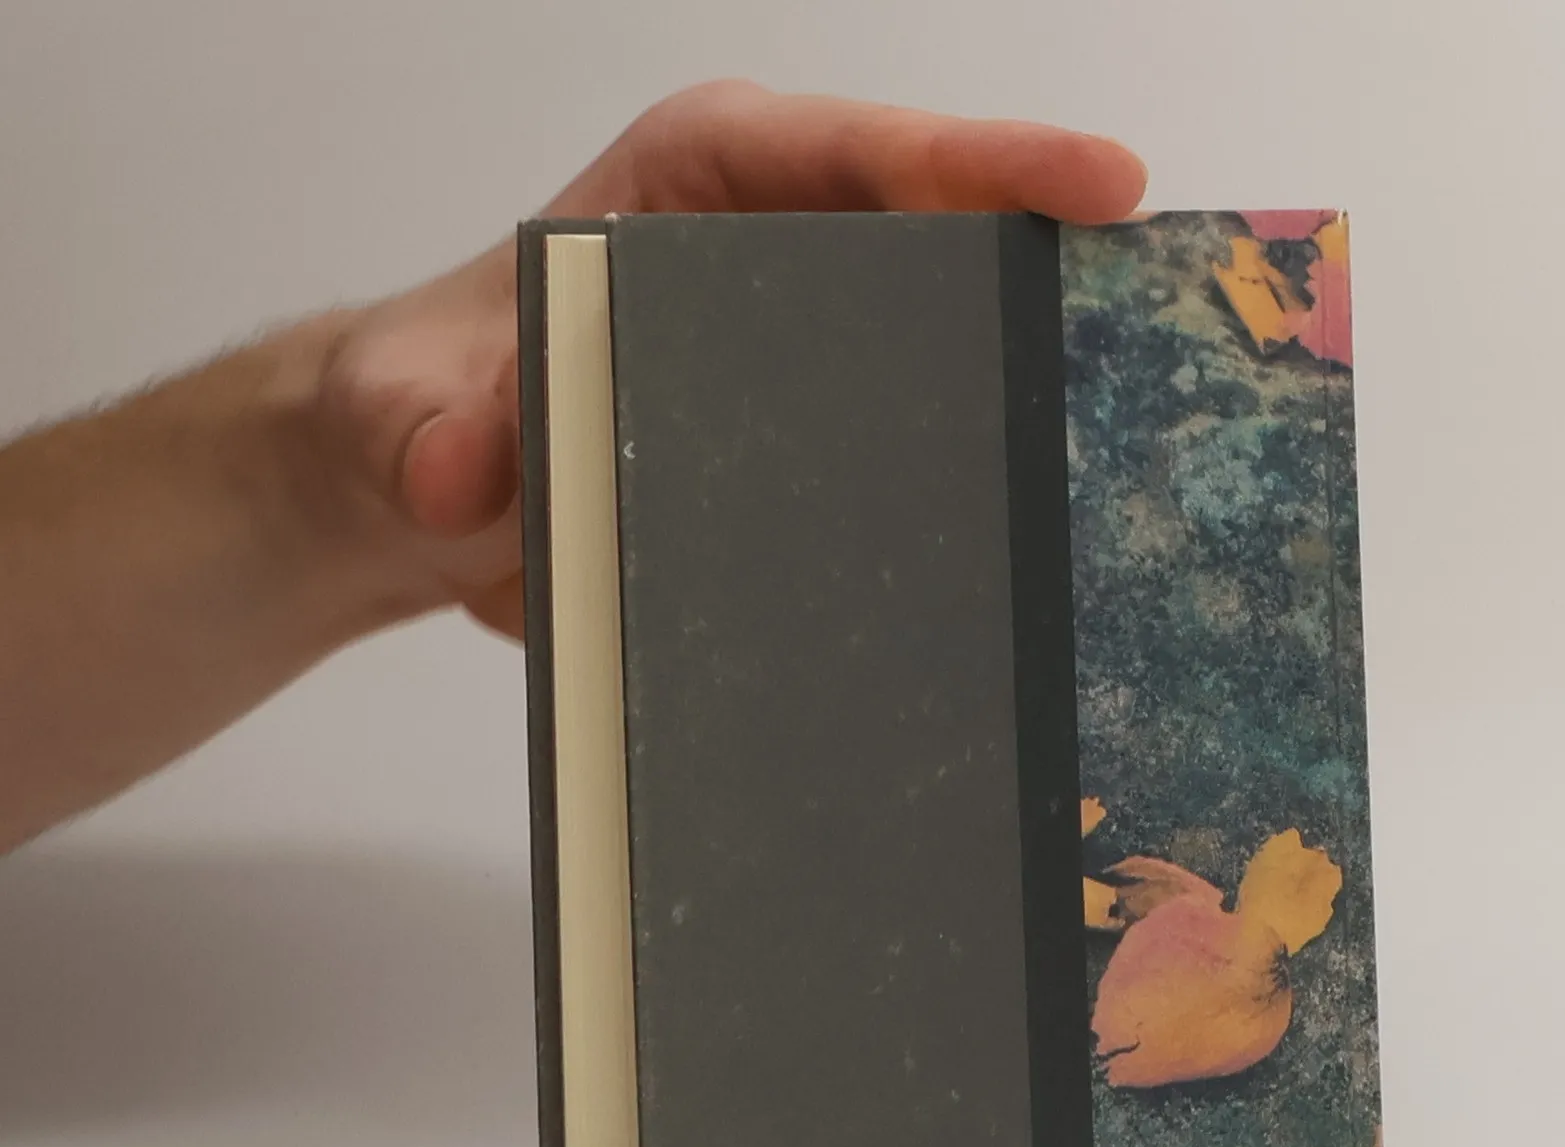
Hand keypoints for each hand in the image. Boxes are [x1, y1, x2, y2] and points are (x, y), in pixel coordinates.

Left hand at [317, 82, 1147, 636]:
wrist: (417, 497)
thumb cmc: (416, 409)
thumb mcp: (397, 412)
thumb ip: (422, 431)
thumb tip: (463, 471)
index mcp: (693, 185)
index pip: (860, 154)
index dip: (986, 165)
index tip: (1100, 188)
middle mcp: (769, 255)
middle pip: (941, 250)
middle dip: (1049, 290)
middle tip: (1157, 346)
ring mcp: (802, 358)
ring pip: (943, 358)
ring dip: (1028, 407)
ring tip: (1134, 473)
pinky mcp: (809, 448)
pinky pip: (908, 457)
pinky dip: (968, 496)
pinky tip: (1028, 564)